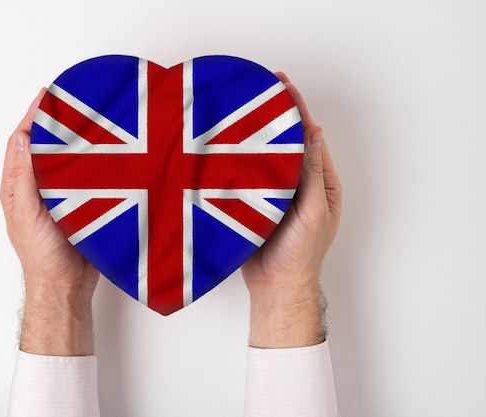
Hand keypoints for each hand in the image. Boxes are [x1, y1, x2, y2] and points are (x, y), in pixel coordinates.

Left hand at [0, 88, 99, 354]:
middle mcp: (38, 188)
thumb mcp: (27, 213)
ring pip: (67, 160)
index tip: (48, 96)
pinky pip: (87, 177)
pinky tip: (106, 152)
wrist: (66, 287)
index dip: (33, 117)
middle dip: (57, 123)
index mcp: (17, 187)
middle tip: (74, 102)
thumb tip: (23, 139)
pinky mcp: (82, 204)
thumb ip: (25, 178)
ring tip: (92, 120)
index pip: (22, 142)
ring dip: (77, 141)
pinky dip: (94, 162)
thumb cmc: (42, 255)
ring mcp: (60, 195)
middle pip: (45, 147)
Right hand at [241, 73, 341, 347]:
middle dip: (273, 115)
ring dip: (253, 135)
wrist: (276, 286)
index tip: (281, 83)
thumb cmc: (301, 254)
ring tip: (238, 111)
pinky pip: (247, 174)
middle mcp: (299, 182)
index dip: (296, 108)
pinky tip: (226, 145)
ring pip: (265, 155)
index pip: (308, 136)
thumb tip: (312, 133)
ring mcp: (276, 192)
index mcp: (320, 182)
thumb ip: (310, 174)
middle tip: (255, 90)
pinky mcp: (255, 202)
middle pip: (285, 141)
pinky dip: (239, 158)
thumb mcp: (313, 211)